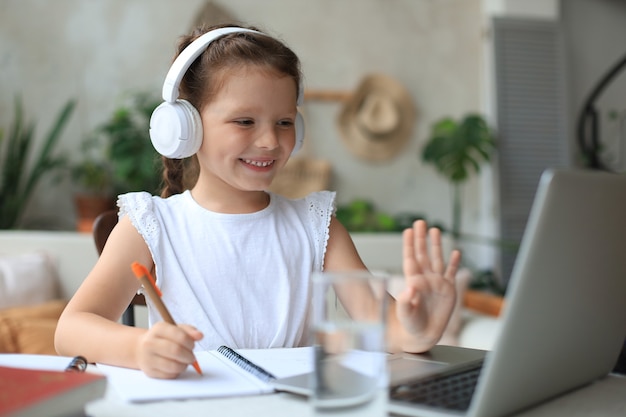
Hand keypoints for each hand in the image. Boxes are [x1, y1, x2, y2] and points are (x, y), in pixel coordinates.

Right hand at [136, 322, 202, 378]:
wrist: (140, 348)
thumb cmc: (162, 338)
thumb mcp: (174, 329)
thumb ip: (189, 331)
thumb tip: (199, 335)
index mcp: (158, 329)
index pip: (180, 336)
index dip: (190, 342)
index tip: (192, 345)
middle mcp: (150, 343)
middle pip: (176, 351)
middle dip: (189, 356)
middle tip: (191, 357)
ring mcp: (148, 358)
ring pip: (174, 366)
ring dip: (184, 365)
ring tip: (184, 361)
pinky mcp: (150, 372)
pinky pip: (170, 375)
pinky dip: (177, 372)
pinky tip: (176, 366)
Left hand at [395, 220, 460, 350]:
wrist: (421, 335)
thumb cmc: (409, 324)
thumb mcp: (405, 313)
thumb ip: (406, 301)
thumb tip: (411, 287)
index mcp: (413, 281)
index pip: (411, 258)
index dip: (409, 245)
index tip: (407, 231)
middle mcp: (425, 279)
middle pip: (423, 254)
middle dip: (421, 238)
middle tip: (419, 222)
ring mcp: (437, 284)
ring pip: (437, 259)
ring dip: (436, 245)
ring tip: (435, 230)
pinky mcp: (449, 291)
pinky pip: (452, 273)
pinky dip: (454, 263)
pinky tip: (456, 252)